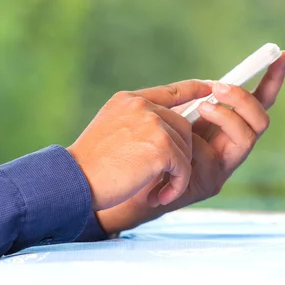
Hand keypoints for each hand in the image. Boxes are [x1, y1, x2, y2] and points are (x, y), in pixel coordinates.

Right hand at [68, 80, 212, 210]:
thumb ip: (137, 123)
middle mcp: (142, 106)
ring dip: (176, 173)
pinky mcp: (161, 146)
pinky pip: (183, 167)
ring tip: (156, 190)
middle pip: (183, 126)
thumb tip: (168, 130)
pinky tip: (159, 196)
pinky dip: (175, 185)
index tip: (210, 88)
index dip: (193, 89)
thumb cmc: (90, 165)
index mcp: (129, 100)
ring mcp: (153, 123)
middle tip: (163, 179)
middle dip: (179, 155)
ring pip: (186, 148)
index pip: (170, 91)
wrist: (75, 179)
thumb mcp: (111, 130)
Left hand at [95, 51, 284, 233]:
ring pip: (247, 138)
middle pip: (261, 121)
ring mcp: (222, 167)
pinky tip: (175, 142)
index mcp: (222, 128)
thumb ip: (188, 101)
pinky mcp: (209, 184)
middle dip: (244, 99)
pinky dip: (198, 142)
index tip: (279, 55)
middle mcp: (228, 147)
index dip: (271, 80)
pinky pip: (215, 157)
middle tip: (218, 88)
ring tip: (202, 108)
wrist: (124, 184)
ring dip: (226, 117)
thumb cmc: (144, 147)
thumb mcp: (167, 116)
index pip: (256, 103)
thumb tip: (207, 84)